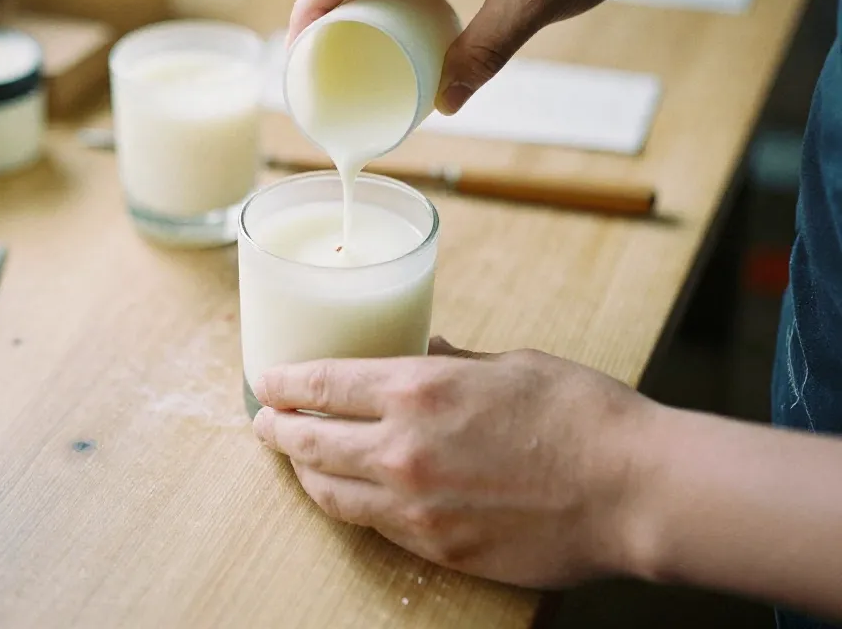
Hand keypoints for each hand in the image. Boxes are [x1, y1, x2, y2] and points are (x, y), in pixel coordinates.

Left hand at [251, 337, 658, 587]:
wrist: (635, 490)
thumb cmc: (580, 413)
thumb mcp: (509, 363)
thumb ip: (451, 362)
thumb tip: (423, 351)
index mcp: (416, 390)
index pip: (322, 385)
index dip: (284, 383)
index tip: (267, 381)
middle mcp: (402, 450)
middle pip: (310, 444)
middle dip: (278, 431)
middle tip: (265, 423)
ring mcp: (417, 508)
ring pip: (332, 493)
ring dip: (305, 475)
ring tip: (297, 462)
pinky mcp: (440, 550)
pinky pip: (375, 527)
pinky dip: (351, 507)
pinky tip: (349, 495)